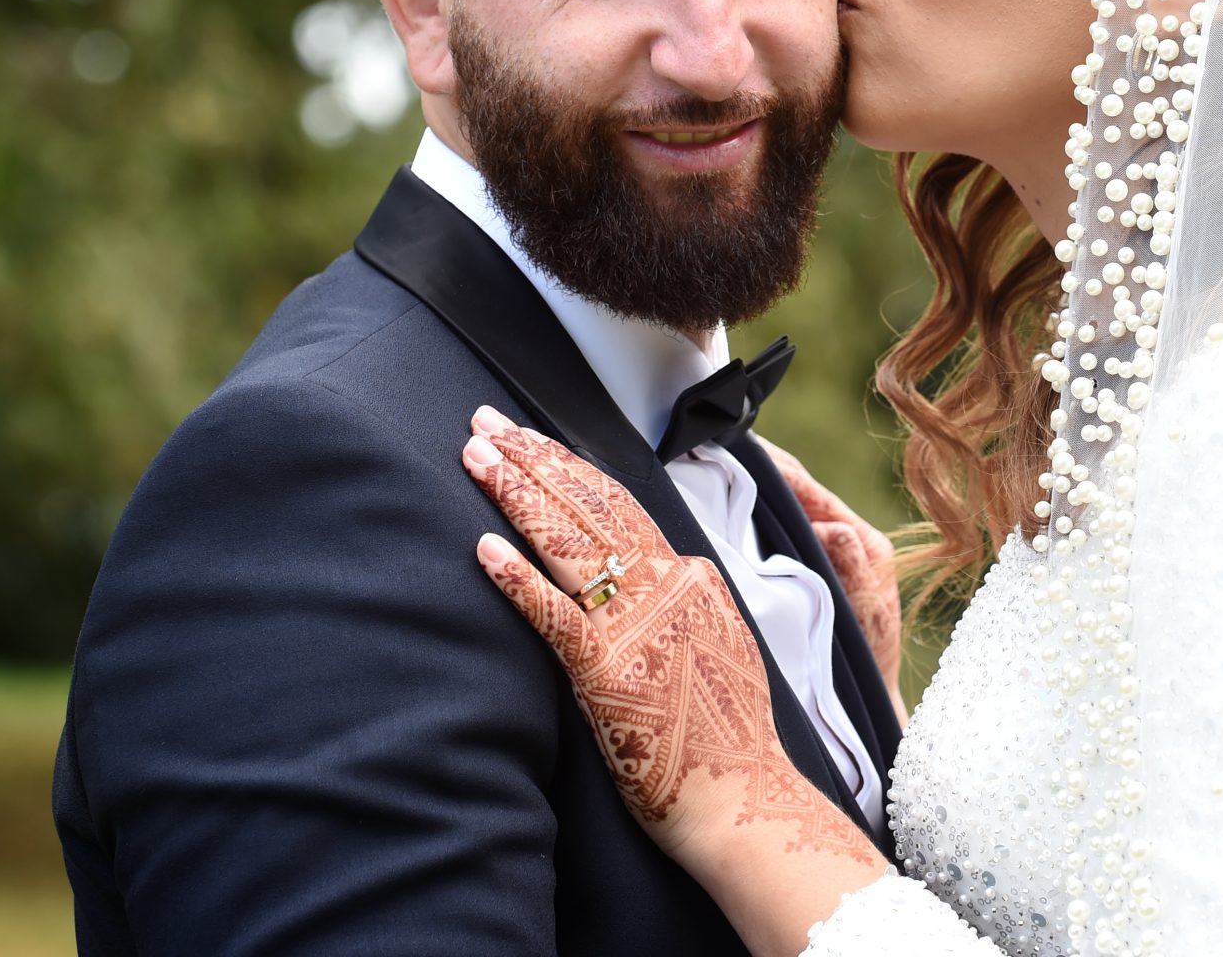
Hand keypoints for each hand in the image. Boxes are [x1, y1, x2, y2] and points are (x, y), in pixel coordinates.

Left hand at [461, 405, 884, 943]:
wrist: (745, 802)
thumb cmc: (728, 739)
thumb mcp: (719, 645)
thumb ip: (684, 603)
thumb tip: (664, 572)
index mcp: (691, 579)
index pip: (620, 503)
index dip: (568, 464)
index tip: (531, 438)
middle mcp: (666, 588)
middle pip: (590, 504)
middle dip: (533, 457)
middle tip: (485, 420)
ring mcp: (636, 627)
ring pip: (569, 541)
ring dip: (518, 492)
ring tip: (476, 454)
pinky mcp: (606, 673)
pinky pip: (553, 615)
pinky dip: (517, 577)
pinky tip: (483, 547)